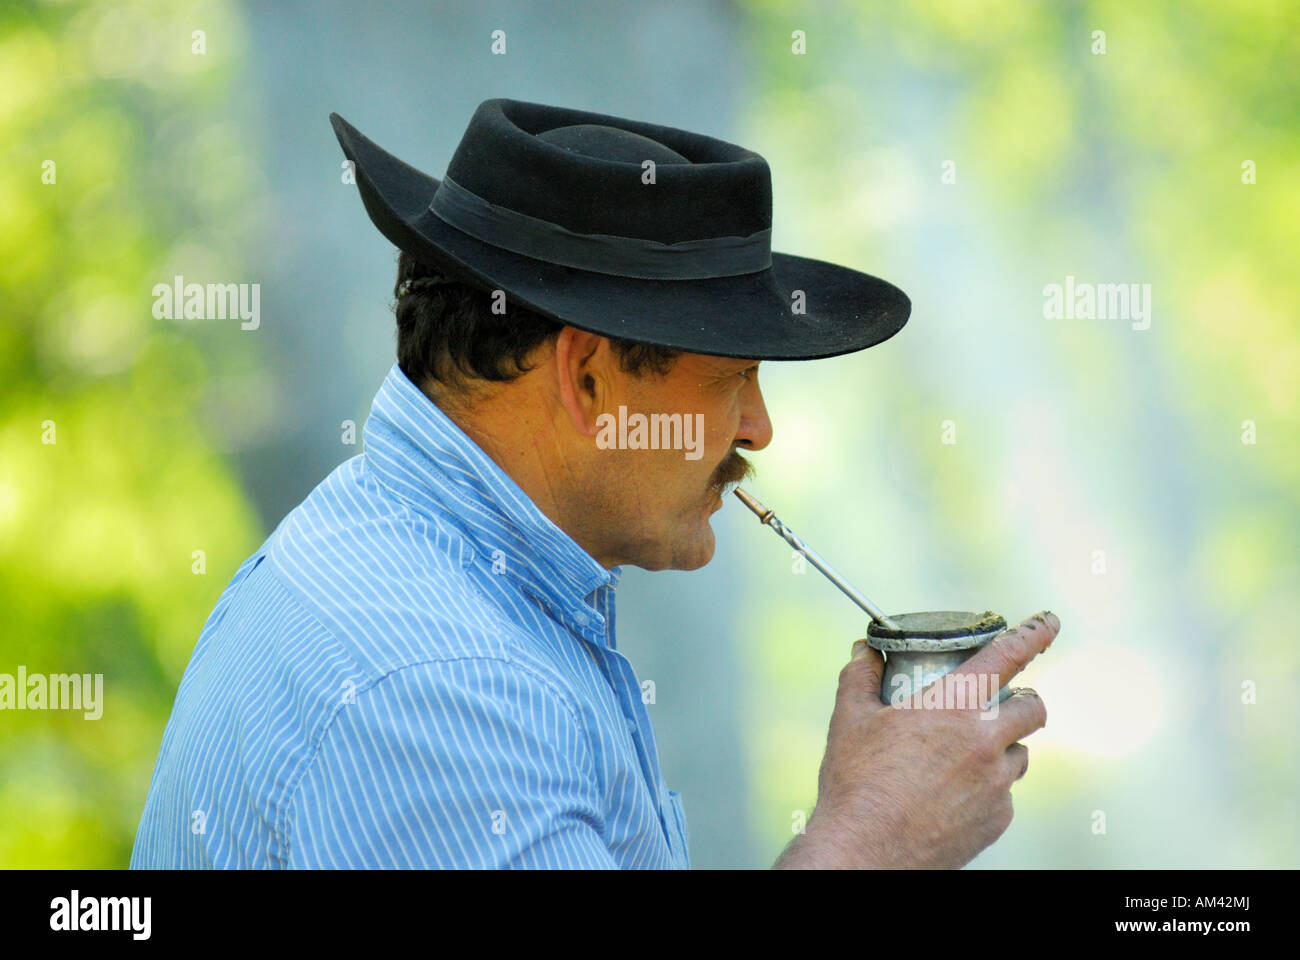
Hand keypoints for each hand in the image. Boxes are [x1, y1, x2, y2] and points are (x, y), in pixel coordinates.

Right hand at [774, 610, 1059, 868]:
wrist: (866, 851)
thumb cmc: (856, 782)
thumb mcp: (850, 720)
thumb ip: (859, 676)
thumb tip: (862, 651)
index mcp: (955, 706)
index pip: (1009, 655)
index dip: (1035, 633)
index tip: (1049, 621)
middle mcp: (987, 741)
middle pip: (1033, 707)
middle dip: (1025, 699)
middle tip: (1003, 702)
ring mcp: (997, 784)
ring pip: (1020, 754)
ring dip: (1003, 747)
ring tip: (966, 755)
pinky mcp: (997, 820)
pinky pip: (1004, 794)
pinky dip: (987, 787)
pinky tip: (952, 794)